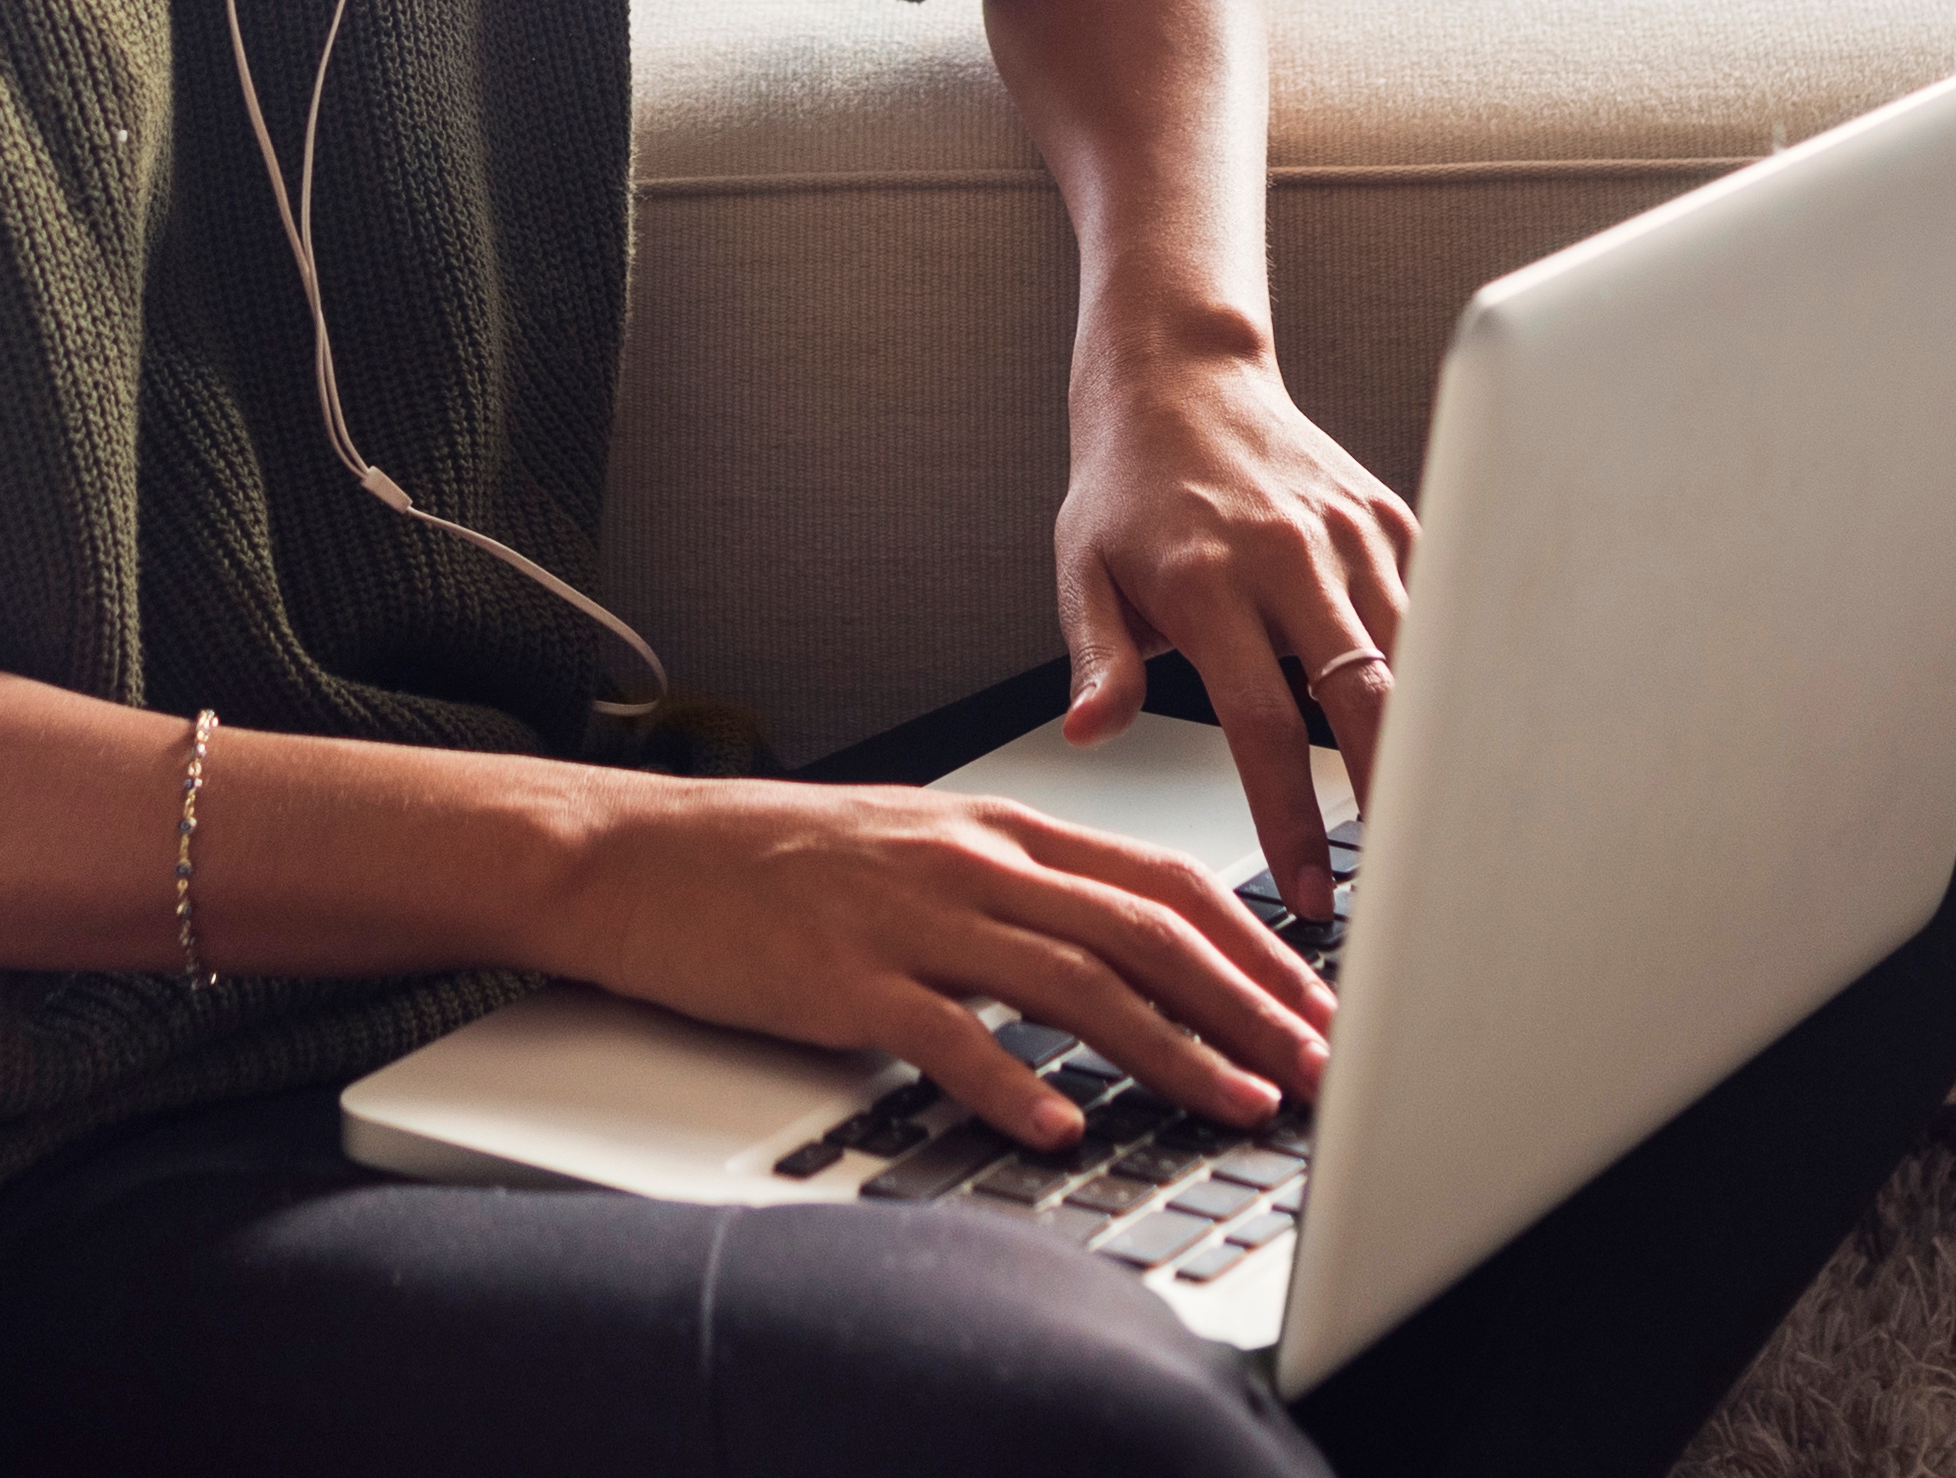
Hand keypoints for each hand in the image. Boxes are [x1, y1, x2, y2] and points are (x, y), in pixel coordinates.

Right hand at [539, 776, 1334, 1146]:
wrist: (637, 852)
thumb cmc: (771, 859)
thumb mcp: (916, 843)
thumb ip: (1017, 886)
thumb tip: (1119, 947)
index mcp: (995, 827)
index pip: (1160, 881)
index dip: (1256, 945)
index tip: (1317, 1005)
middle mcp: (968, 861)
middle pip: (1143, 929)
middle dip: (1248, 1003)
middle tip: (1318, 1066)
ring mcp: (907, 918)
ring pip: (1072, 981)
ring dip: (1171, 1048)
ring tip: (1236, 1101)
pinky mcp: (843, 979)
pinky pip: (945, 1035)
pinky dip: (1013, 1085)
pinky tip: (1061, 1127)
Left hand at [1056, 343, 1417, 916]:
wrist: (1181, 374)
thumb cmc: (1128, 486)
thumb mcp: (1084, 571)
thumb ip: (1098, 661)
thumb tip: (1090, 733)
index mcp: (1208, 581)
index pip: (1264, 727)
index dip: (1294, 821)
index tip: (1312, 891)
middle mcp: (1290, 555)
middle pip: (1368, 700)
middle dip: (1393, 799)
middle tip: (1405, 880)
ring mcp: (1351, 534)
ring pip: (1419, 660)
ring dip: (1427, 746)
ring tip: (1431, 825)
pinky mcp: (1391, 519)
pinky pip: (1432, 611)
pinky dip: (1438, 674)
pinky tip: (1435, 733)